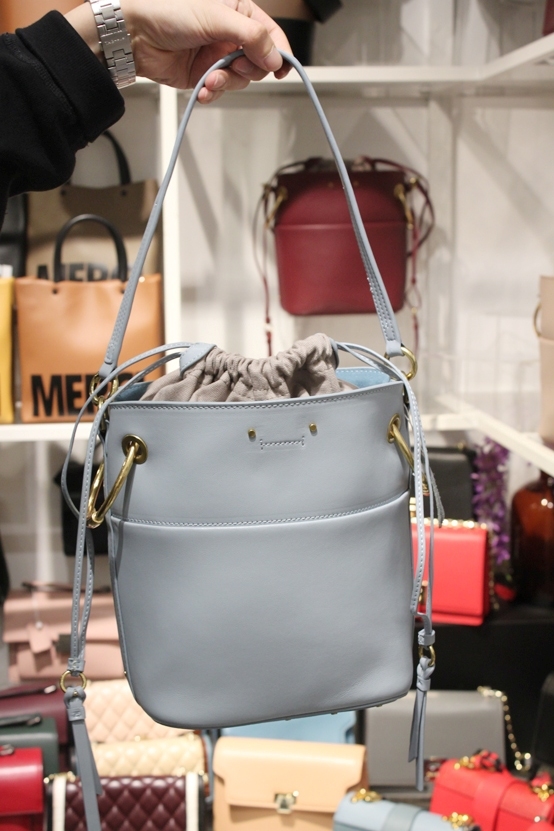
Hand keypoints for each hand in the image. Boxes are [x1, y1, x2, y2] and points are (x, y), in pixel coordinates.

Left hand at [66, 0, 291, 101]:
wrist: (136, 37)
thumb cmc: (168, 14)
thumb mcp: (216, 17)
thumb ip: (251, 35)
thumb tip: (275, 56)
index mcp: (238, 13)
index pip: (271, 35)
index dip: (279, 53)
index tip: (280, 68)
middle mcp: (231, 35)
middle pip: (259, 62)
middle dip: (246, 70)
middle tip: (234, 67)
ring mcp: (218, 57)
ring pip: (240, 80)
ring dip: (226, 83)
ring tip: (209, 78)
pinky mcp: (205, 76)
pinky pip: (221, 91)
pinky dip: (214, 93)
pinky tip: (203, 88)